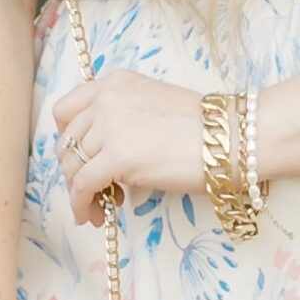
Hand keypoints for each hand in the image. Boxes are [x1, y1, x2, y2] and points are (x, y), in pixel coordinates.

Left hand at [50, 66, 209, 211]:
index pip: (66, 110)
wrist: (233, 137)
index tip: (78, 159)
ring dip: (79, 193)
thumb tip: (98, 158)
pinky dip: (82, 205)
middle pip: (67, 143)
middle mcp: (107, 98)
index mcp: (115, 82)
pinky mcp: (118, 156)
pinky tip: (93, 216)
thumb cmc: (205, 129)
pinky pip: (83, 186)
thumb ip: (121, 119)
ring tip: (98, 209)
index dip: (67, 141)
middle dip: (74, 171)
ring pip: (72, 167)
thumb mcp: (153, 106)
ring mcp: (110, 126)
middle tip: (93, 192)